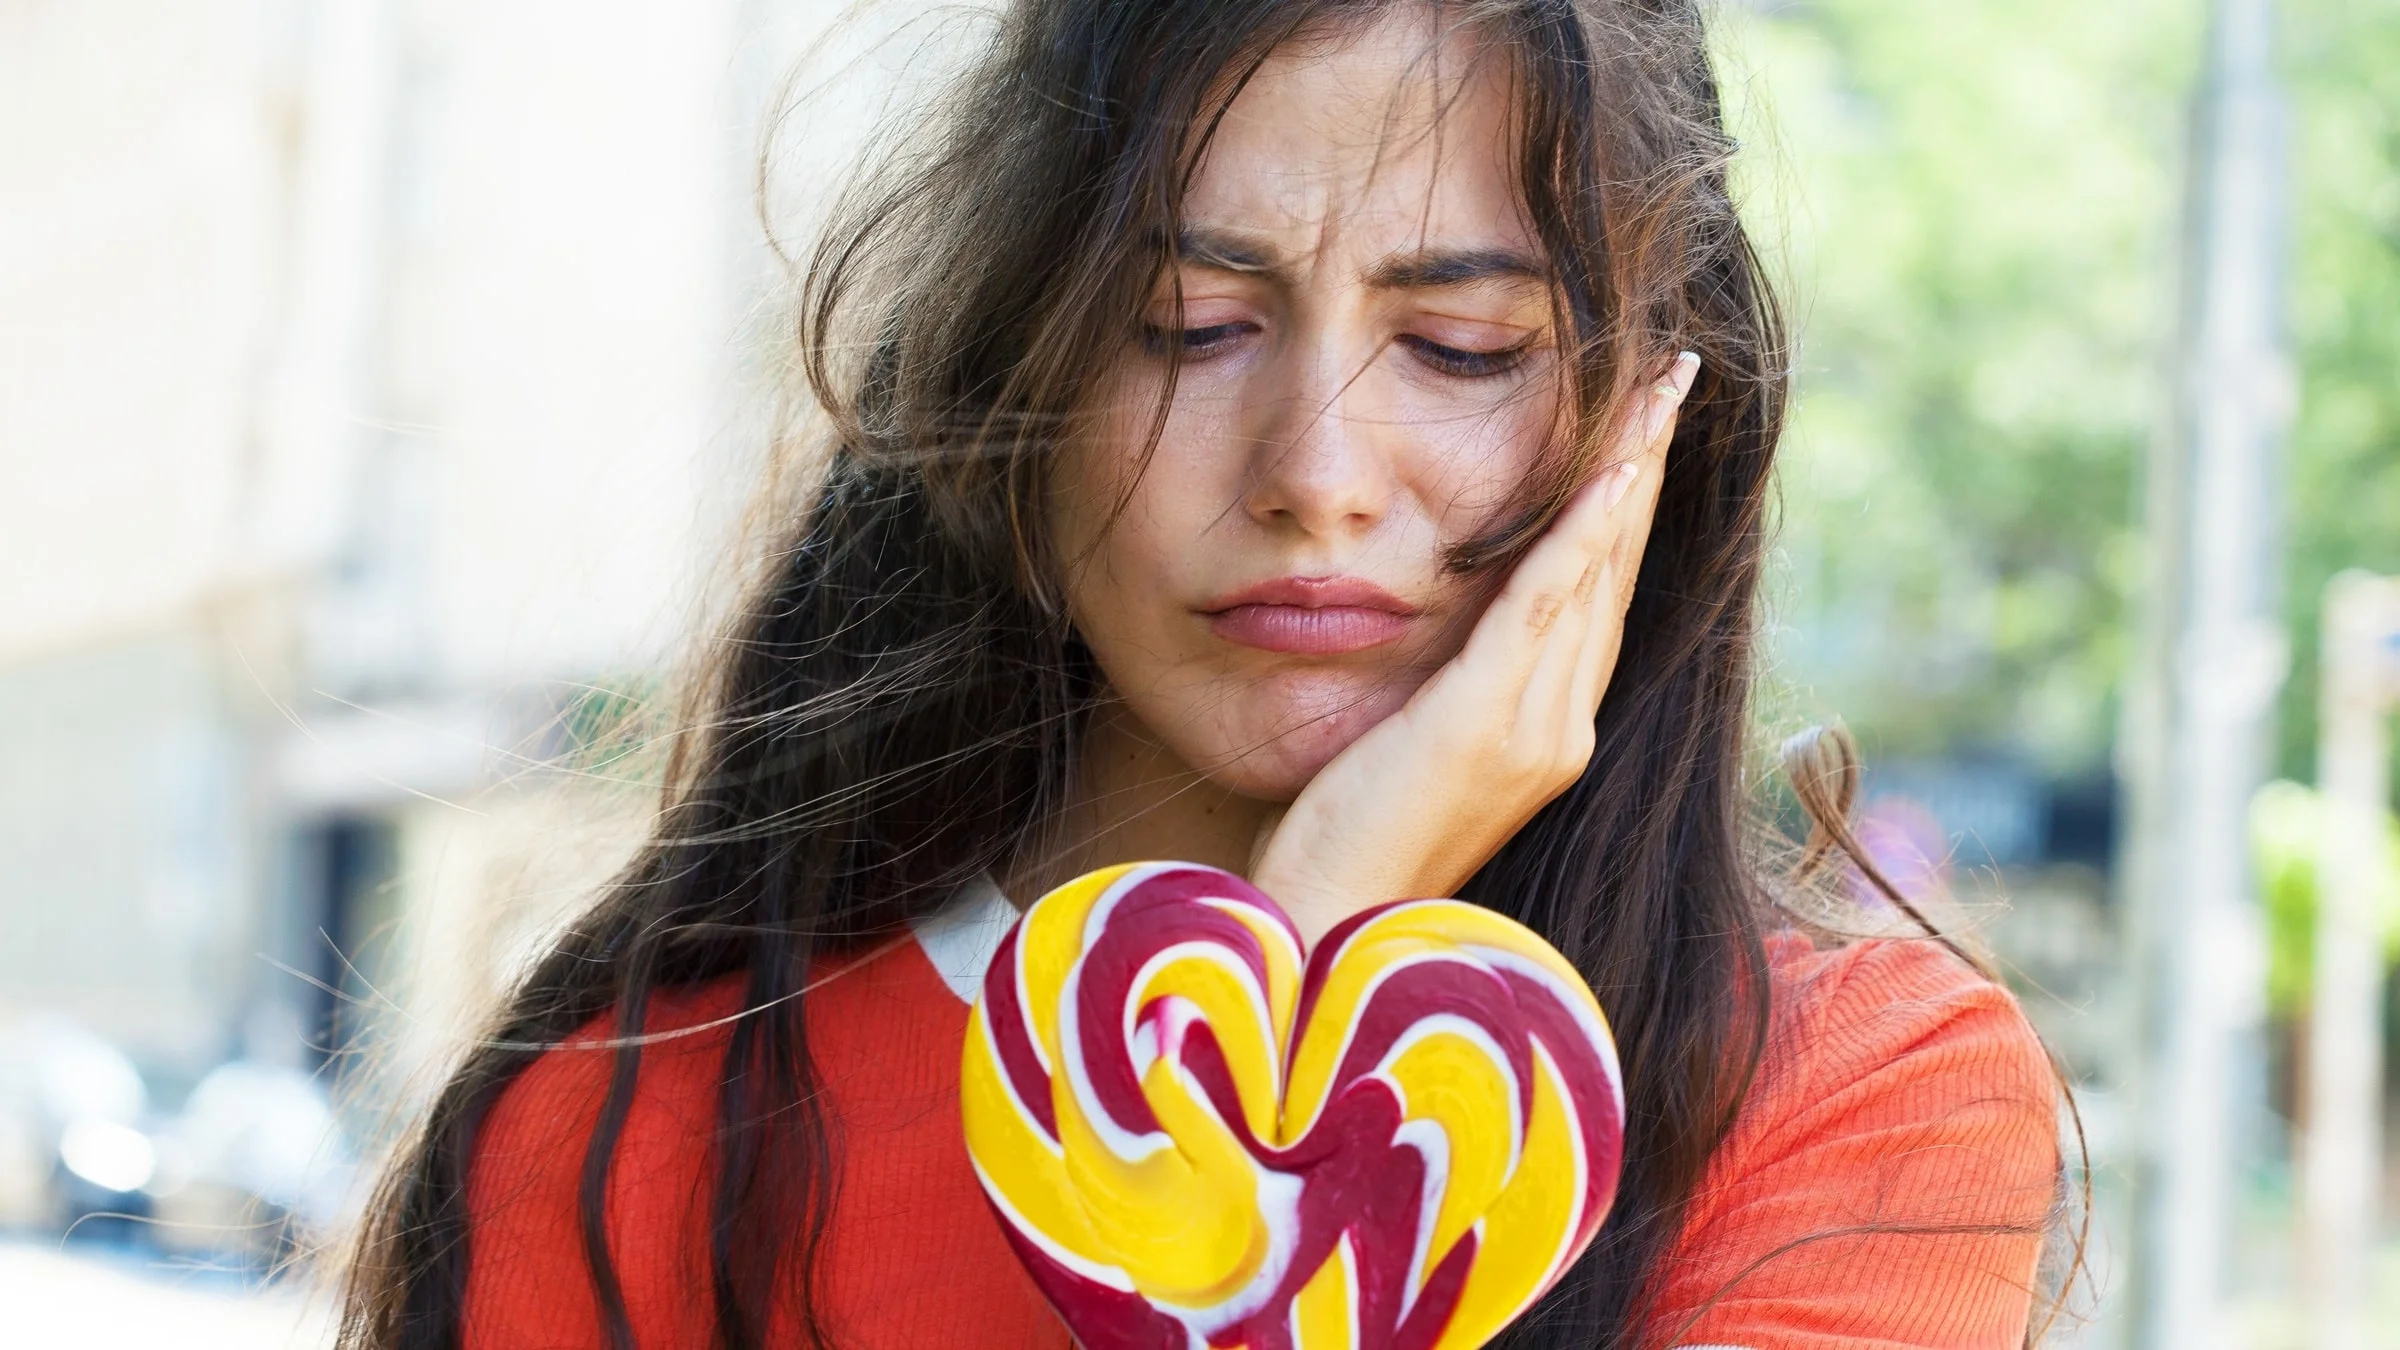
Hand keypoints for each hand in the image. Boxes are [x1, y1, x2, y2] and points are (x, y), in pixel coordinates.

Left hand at [1248, 352, 1697, 944]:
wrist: (1326, 935)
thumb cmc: (1351, 848)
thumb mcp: (1413, 748)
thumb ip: (1450, 687)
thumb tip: (1449, 624)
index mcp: (1550, 734)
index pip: (1601, 596)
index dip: (1629, 508)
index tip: (1648, 425)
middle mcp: (1561, 729)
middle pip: (1618, 572)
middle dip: (1648, 467)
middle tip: (1676, 375)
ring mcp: (1532, 731)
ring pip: (1595, 577)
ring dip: (1630, 475)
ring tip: (1658, 390)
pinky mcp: (1483, 726)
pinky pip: (1543, 609)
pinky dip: (1582, 536)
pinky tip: (1612, 472)